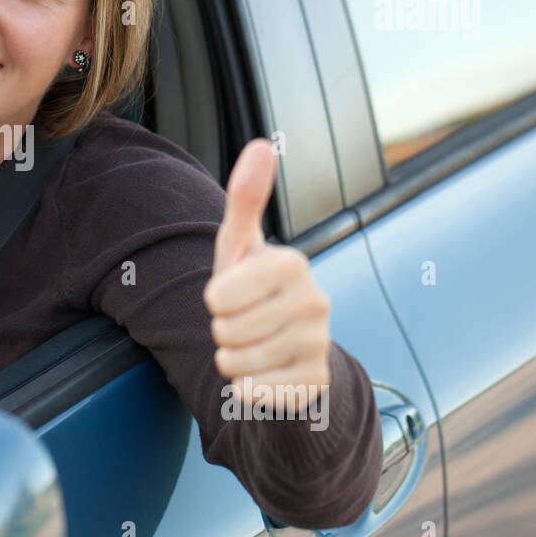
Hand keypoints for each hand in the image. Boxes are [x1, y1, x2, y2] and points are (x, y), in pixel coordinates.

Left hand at [203, 139, 331, 411]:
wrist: (285, 348)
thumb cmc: (252, 289)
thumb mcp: (240, 246)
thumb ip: (246, 197)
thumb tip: (262, 144)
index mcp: (293, 264)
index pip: (219, 295)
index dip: (215, 300)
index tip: (230, 294)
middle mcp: (316, 302)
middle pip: (225, 331)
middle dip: (222, 331)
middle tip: (243, 322)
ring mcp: (320, 344)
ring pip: (236, 363)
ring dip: (232, 360)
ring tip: (252, 345)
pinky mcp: (316, 384)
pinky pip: (254, 392)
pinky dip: (248, 389)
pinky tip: (264, 374)